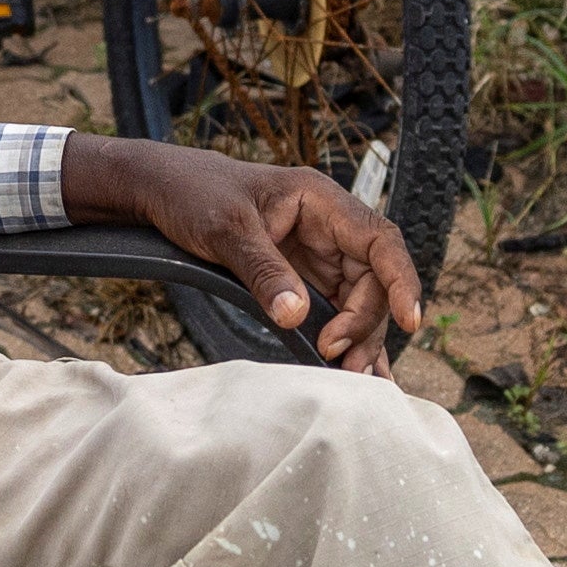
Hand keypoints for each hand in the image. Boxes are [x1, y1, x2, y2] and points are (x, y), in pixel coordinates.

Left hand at [62, 131, 424, 370]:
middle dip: (366, 323)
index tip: (407, 319)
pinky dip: (344, 339)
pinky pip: (333, 310)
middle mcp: (328, 227)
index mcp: (320, 201)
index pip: (380, 240)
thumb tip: (298, 318)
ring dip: (359, 338)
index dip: (401, 280)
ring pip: (358, 300)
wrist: (159, 189)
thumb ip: (263, 272)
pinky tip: (357, 373)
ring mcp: (317, 254)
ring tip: (352, 378)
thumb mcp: (224, 230)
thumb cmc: (193, 193)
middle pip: (373, 280)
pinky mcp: (301, 276)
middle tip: (339, 361)